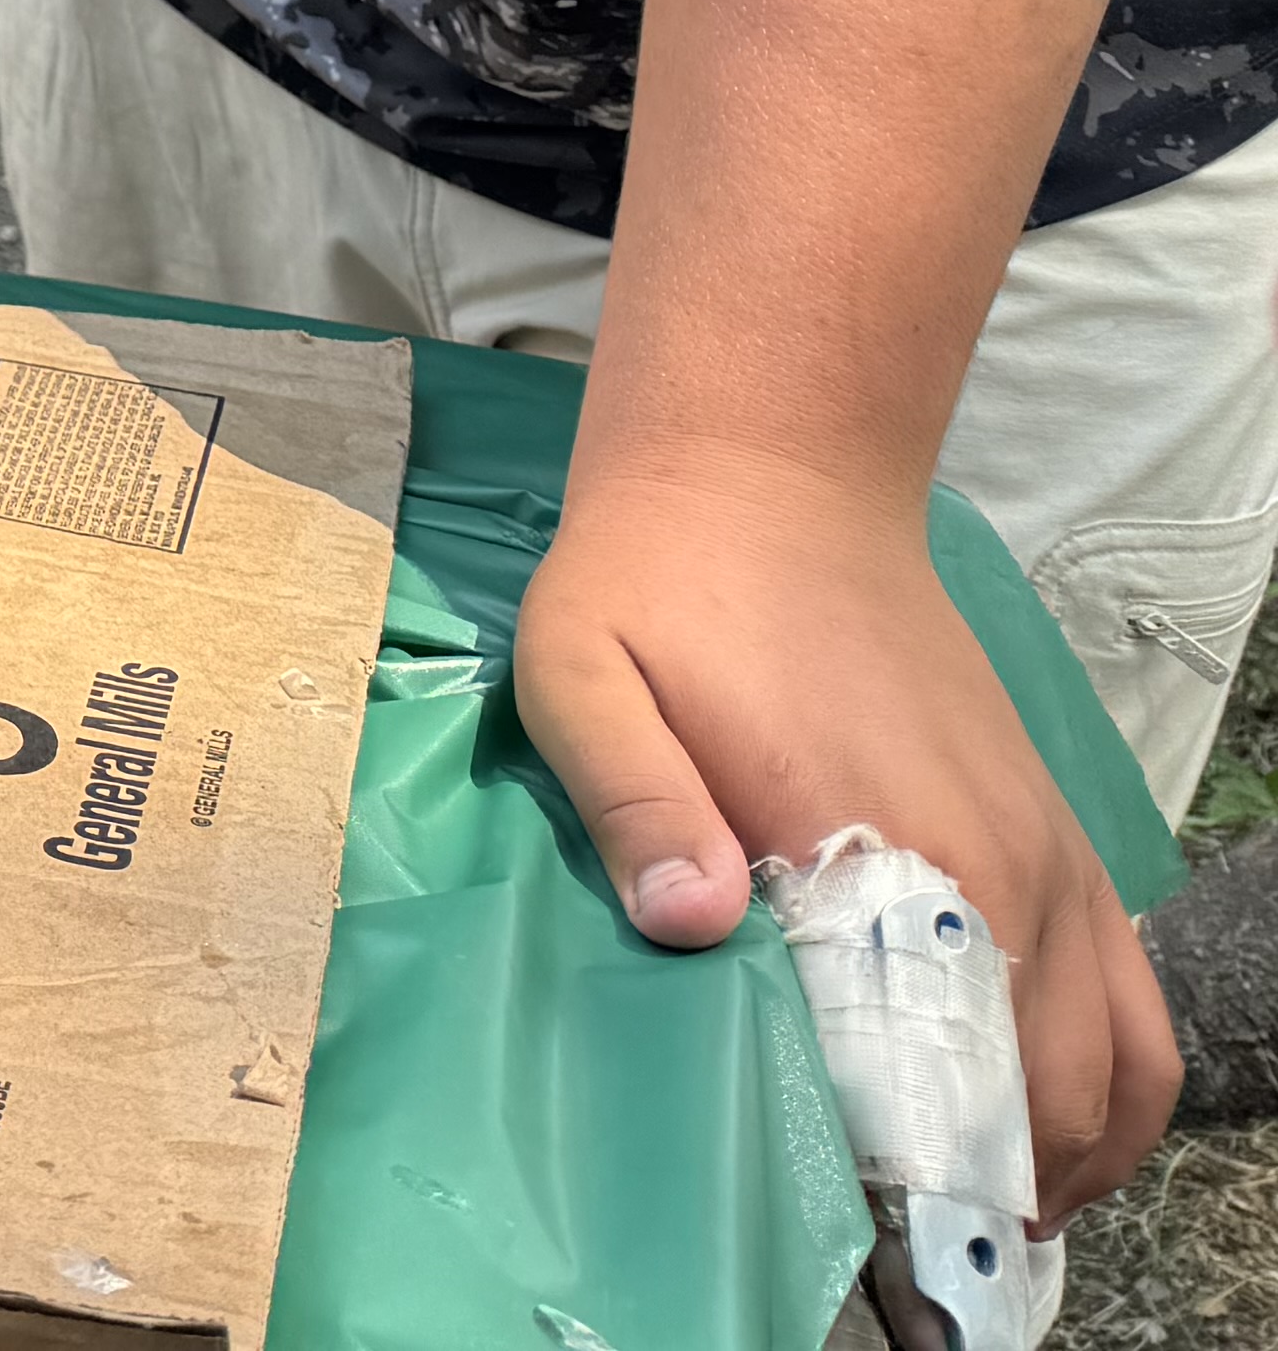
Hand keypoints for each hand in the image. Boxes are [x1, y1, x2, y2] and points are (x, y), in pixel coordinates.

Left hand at [517, 450, 1174, 1223]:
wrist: (769, 475)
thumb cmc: (661, 585)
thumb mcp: (587, 675)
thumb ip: (633, 805)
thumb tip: (694, 925)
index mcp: (895, 846)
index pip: (943, 1075)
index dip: (909, 1175)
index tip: (852, 1228)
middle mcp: (1004, 867)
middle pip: (1046, 1102)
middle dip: (984, 1192)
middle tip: (896, 1243)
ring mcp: (1047, 852)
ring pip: (1118, 1066)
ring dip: (1062, 1156)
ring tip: (968, 1206)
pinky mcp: (1053, 833)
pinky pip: (1131, 998)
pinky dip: (1106, 1085)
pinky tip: (1028, 1124)